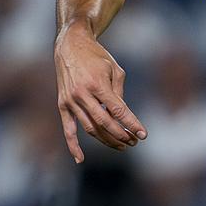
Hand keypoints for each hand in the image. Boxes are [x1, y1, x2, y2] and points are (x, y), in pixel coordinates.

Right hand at [55, 27, 146, 162]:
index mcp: (97, 84)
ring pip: (90, 128)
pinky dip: (73, 145)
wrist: (70, 45)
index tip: (143, 134)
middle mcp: (82, 94)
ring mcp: (71, 100)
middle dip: (121, 135)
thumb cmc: (97, 57)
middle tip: (133, 142)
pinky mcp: (62, 104)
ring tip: (122, 145)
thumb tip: (123, 117)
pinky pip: (67, 129)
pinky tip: (80, 159)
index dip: (131, 124)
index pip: (118, 110)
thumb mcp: (114, 70)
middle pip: (104, 122)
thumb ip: (119, 94)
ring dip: (106, 140)